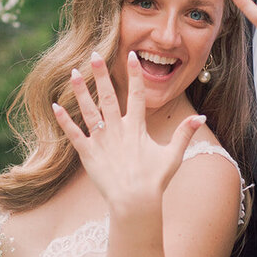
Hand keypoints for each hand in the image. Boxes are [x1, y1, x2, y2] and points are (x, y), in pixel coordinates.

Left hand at [52, 51, 205, 215]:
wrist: (135, 202)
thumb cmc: (154, 181)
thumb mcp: (173, 155)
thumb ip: (185, 133)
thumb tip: (201, 117)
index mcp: (137, 127)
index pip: (136, 94)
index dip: (134, 74)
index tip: (130, 54)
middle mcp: (118, 129)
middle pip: (108, 96)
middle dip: (101, 74)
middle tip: (94, 54)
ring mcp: (101, 141)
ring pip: (89, 110)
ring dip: (81, 90)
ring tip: (73, 72)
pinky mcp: (88, 154)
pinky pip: (74, 134)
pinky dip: (64, 121)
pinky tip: (55, 106)